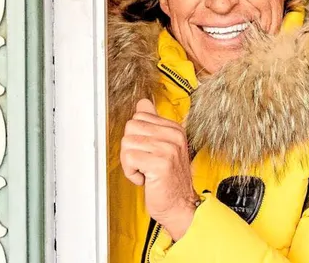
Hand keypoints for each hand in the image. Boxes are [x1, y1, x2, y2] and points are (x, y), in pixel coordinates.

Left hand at [120, 99, 198, 239]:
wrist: (181, 206)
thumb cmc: (170, 181)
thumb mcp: (164, 147)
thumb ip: (153, 123)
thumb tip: (143, 103)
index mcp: (174, 129)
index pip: (140, 116)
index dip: (136, 136)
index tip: (147, 151)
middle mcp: (173, 136)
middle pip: (131, 127)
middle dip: (130, 148)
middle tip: (143, 162)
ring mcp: (168, 148)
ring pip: (127, 142)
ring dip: (130, 162)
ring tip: (145, 171)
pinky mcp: (160, 163)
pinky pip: (129, 158)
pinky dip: (131, 172)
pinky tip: (144, 178)